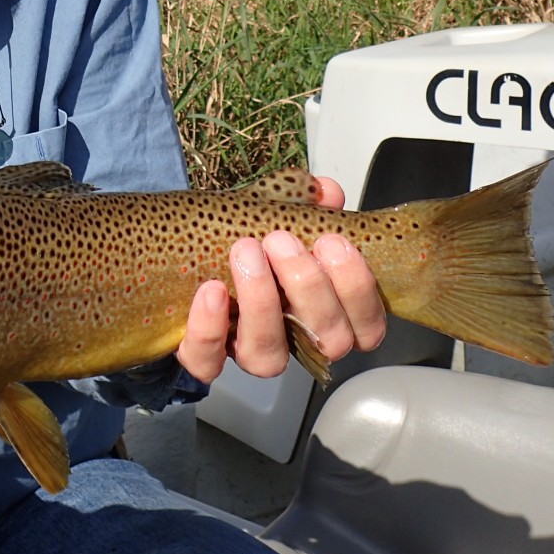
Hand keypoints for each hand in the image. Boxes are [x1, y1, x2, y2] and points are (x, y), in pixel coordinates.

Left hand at [177, 176, 388, 381]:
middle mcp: (296, 341)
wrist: (186, 259)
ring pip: (269, 358)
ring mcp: (249, 352)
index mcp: (328, 314)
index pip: (367, 327)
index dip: (357, 290)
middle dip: (309, 286)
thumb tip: (325, 191)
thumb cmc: (250, 241)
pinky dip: (210, 329)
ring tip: (247, 251)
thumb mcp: (279, 213)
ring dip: (261, 303)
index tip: (333, 242)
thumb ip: (305, 201)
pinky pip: (208, 362)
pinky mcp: (203, 358)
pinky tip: (211, 290)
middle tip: (280, 241)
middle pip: (326, 340)